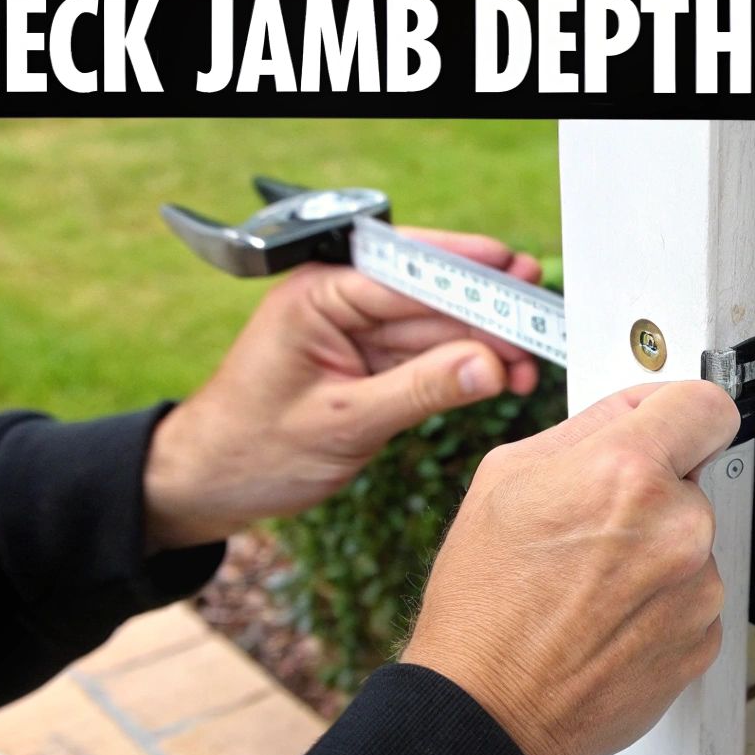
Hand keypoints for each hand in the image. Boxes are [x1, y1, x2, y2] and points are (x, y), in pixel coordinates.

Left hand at [143, 228, 543, 550]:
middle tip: (544, 324)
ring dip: (487, 344)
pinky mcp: (373, 361)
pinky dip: (468, 366)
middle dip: (490, 311)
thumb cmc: (252, 449)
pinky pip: (431, 355)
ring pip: (440, 326)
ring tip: (530, 366)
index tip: (517, 271)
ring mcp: (359, 331)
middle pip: (433, 295)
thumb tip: (486, 365)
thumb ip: (418, 390)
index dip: (468, 272)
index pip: (407, 274)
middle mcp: (340, 301)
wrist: (210, 483)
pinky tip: (503, 375)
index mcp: (318, 294)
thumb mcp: (341, 423)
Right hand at [398, 380, 740, 754]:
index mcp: (626, 472)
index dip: (684, 412)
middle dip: (649, 493)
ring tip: (588, 585)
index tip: (675, 426)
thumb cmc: (484, 605)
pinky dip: (659, 604)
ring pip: (691, 543)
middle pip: (691, 480)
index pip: (707, 405)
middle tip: (590, 529)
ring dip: (654, 553)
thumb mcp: (506, 477)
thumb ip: (586, 428)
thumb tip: (634, 408)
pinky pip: (692, 598)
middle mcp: (676, 528)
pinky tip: (606, 619)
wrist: (488, 709)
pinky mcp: (703, 640)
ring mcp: (697, 590)